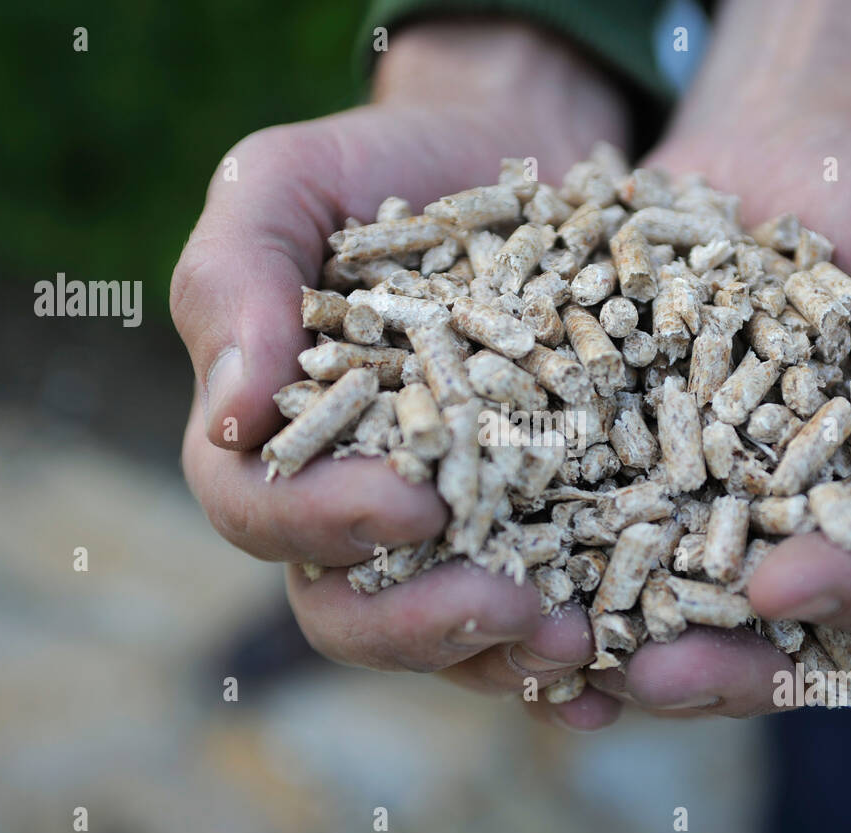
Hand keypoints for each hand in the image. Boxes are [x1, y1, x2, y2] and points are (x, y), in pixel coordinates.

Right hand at [171, 21, 627, 730]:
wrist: (510, 151)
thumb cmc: (382, 167)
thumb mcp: (286, 185)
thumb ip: (234, 282)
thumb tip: (231, 413)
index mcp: (274, 437)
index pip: (260, 511)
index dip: (323, 523)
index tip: (409, 501)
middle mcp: (352, 502)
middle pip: (350, 609)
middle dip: (421, 623)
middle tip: (506, 605)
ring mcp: (447, 525)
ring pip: (449, 633)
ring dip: (505, 655)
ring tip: (578, 643)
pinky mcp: (535, 523)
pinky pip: (542, 604)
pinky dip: (575, 643)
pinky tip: (618, 663)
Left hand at [591, 106, 850, 717]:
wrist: (765, 158)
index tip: (787, 583)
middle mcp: (812, 529)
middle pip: (782, 635)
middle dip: (720, 664)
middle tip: (655, 674)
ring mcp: (716, 517)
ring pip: (682, 617)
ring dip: (625, 650)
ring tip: (565, 658)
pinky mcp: (633, 488)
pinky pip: (598, 553)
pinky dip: (559, 585)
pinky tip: (509, 603)